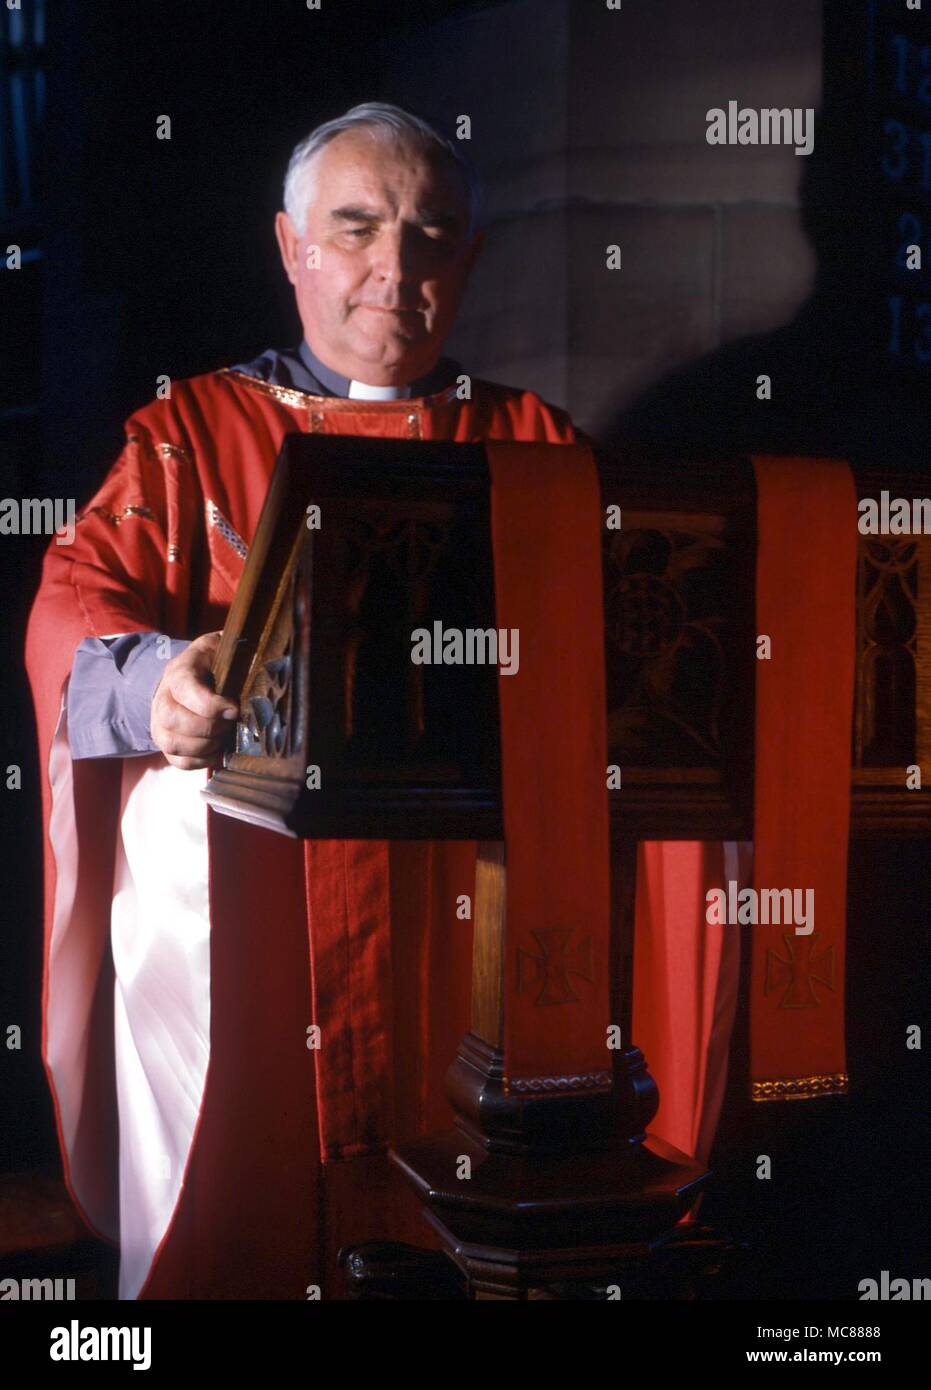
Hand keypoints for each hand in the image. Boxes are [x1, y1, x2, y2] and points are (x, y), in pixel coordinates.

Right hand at [150, 630, 237, 769]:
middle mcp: (163, 697)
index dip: (210, 705)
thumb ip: (237, 655)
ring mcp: (160, 723)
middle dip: (208, 728)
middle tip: (229, 723)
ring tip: (224, 736)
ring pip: (173, 744)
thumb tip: (262, 670)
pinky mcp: (166, 743)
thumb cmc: (216, 663)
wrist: (195, 674)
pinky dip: (202, 761)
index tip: (233, 709)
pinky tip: (217, 749)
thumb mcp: (224, 649)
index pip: (184, 689)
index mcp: (180, 671)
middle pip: (173, 720)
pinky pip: (179, 762)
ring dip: (205, 746)